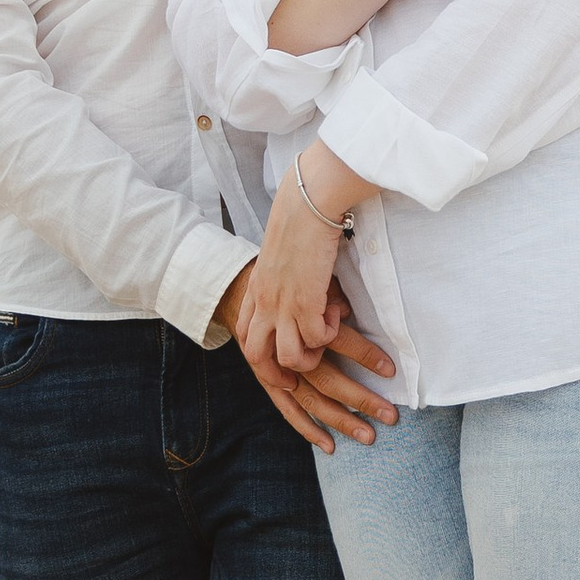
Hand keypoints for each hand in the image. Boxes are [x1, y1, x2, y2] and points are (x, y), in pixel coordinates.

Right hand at [218, 267, 396, 452]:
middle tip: (389, 415)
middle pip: (328, 379)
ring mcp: (276, 371)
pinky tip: (330, 445)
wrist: (239, 296)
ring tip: (367, 435)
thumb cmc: (285, 289)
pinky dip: (308, 428)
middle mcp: (288, 350)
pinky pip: (288, 410)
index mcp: (301, 321)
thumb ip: (329, 296)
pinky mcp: (268, 383)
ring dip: (340, 420)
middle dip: (361, 398)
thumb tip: (348, 308)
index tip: (390, 370)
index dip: (365, 356)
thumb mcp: (308, 283)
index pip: (339, 341)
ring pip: (311, 400)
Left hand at [240, 139, 375, 384]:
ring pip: (288, 357)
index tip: (277, 361)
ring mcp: (283, 305)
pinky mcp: (306, 303)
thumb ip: (281, 274)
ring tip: (323, 339)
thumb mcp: (279, 253)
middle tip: (298, 376)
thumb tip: (297, 284)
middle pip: (256, 357)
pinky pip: (318, 339)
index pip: (243, 334)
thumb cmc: (298, 220)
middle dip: (277, 374)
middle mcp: (264, 302)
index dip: (258, 355)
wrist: (307, 204)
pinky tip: (336, 312)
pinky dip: (329, 333)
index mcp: (255, 288)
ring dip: (309, 357)